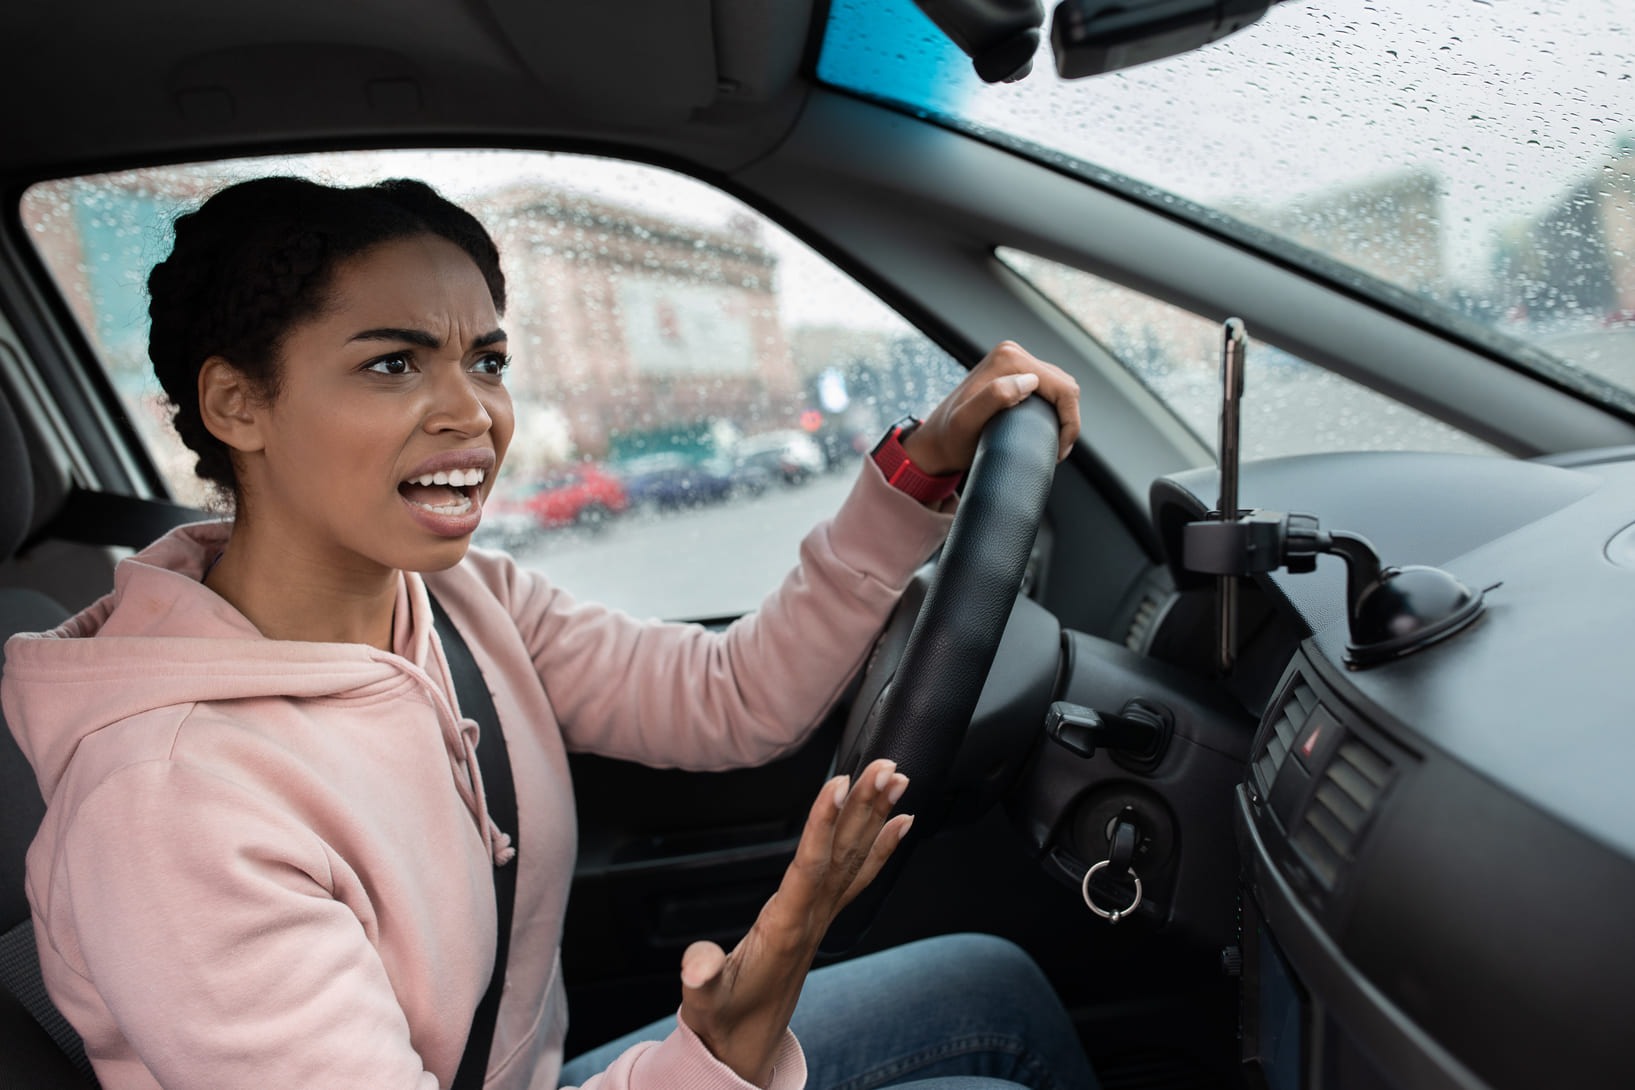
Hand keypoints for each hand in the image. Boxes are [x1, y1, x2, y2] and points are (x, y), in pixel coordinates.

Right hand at [678, 759, 911, 1086]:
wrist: (744, 1042)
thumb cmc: (723, 1016)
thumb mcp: (703, 1002)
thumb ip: (700, 979)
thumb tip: (696, 966)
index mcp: (784, 928)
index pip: (809, 867)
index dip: (823, 826)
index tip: (838, 787)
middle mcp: (811, 916)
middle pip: (843, 853)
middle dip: (865, 808)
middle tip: (889, 767)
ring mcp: (820, 915)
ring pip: (854, 858)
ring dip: (876, 816)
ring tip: (898, 779)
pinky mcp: (819, 915)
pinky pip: (858, 875)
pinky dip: (880, 847)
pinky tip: (899, 823)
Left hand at [900, 341, 1081, 476]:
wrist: (935, 441)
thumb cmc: (950, 439)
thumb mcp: (966, 422)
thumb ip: (994, 398)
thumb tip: (1029, 381)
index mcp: (1008, 359)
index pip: (1062, 387)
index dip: (1069, 422)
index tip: (1059, 450)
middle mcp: (1012, 353)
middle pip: (1064, 385)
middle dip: (1068, 419)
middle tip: (1058, 449)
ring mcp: (1013, 361)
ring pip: (1059, 386)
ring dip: (1063, 415)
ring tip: (1053, 442)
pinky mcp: (1013, 372)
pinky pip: (1049, 388)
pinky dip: (1055, 409)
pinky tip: (1047, 428)